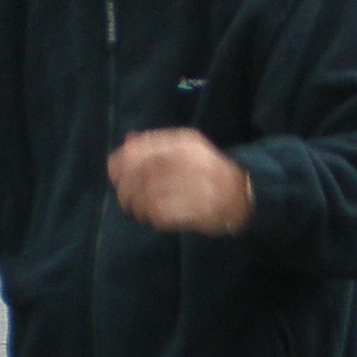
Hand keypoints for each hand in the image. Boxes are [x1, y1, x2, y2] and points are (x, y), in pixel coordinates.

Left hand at [108, 129, 253, 233]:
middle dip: (126, 186)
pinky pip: (163, 214)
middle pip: (143, 173)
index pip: (143, 149)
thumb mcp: (185, 148)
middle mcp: (190, 162)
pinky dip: (151, 216)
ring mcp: (195, 187)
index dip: (122, 161)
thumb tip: (128, 141)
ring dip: (136, 204)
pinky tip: (151, 216)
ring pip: (150, 196)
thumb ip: (156, 143)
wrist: (242, 192)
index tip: (114, 172)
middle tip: (122, 194)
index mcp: (185, 143)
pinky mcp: (198, 211)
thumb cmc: (207, 169)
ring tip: (135, 207)